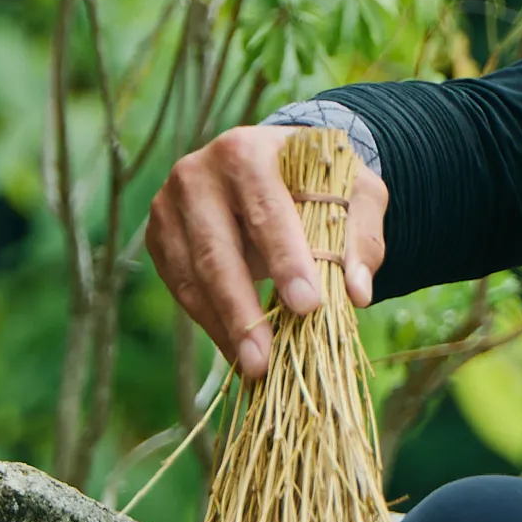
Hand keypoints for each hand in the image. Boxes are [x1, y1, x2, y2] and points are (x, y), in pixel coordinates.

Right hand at [145, 124, 393, 382]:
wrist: (271, 163)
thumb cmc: (318, 180)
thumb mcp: (355, 192)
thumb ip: (361, 236)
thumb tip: (358, 293)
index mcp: (245, 152)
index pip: (266, 212)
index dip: (286, 261)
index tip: (308, 307)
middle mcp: (196, 173)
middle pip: (216, 252)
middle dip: (242, 311)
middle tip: (264, 361)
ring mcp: (169, 205)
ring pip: (192, 277)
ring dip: (223, 328)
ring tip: (254, 369)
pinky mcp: (159, 236)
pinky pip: (182, 288)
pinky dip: (210, 322)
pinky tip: (237, 350)